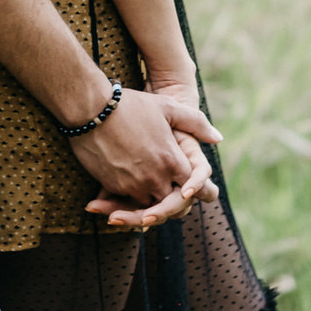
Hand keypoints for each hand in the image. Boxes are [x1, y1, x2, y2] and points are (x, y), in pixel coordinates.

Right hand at [67, 86, 205, 210]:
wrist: (92, 109)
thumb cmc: (131, 105)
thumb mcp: (167, 107)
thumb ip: (195, 123)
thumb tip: (218, 138)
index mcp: (172, 160)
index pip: (191, 187)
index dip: (193, 189)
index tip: (188, 188)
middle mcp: (156, 178)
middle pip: (171, 202)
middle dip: (170, 201)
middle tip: (167, 197)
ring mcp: (134, 185)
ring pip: (148, 205)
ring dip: (147, 203)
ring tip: (143, 194)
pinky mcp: (114, 186)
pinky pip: (125, 202)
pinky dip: (125, 201)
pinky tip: (123, 191)